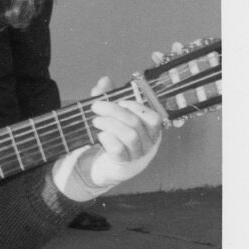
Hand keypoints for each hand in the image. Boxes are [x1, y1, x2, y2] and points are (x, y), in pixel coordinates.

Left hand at [52, 76, 162, 199]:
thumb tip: (104, 80)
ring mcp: (138, 156)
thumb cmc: (116, 138)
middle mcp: (149, 144)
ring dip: (110, 124)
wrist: (109, 167)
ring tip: (96, 121)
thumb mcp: (114, 116)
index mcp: (152, 130)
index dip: (136, 107)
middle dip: (114, 111)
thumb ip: (110, 98)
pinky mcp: (123, 165)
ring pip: (130, 136)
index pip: (153, 117)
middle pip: (136, 123)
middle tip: (96, 107)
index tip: (119, 102)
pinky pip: (119, 150)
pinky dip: (108, 139)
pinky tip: (100, 135)